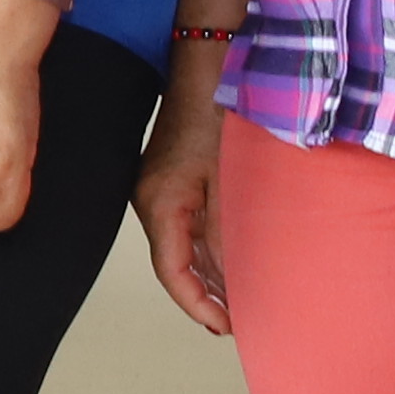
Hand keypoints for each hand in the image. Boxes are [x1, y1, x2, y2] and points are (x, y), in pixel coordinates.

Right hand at [129, 56, 233, 333]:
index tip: (226, 326)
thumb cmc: (217, 115)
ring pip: (184, 247)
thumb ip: (226, 228)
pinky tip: (233, 264)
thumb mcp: (227, 179)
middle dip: (206, 296)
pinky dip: (211, 250)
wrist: (207, 67)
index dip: (198, 304)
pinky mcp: (175, 181)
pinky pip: (190, 227)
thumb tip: (233, 275)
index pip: (172, 272)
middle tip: (239, 324)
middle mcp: (154, 203)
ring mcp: (162, 192)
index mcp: (160, 204)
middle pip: (176, 265)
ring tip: (240, 303)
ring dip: (211, 275)